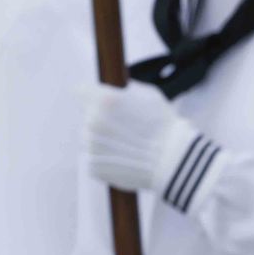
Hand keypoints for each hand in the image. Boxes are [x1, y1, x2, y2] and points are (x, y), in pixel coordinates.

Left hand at [84, 83, 200, 196]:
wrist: (171, 160)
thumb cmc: (164, 125)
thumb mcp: (149, 95)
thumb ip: (126, 89)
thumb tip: (115, 88)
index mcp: (104, 100)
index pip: (81, 92)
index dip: (90, 95)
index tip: (96, 100)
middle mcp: (93, 121)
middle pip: (87, 117)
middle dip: (102, 120)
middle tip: (124, 128)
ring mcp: (91, 145)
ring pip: (89, 138)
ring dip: (102, 140)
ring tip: (127, 145)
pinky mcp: (93, 166)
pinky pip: (94, 158)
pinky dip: (106, 159)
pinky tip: (125, 158)